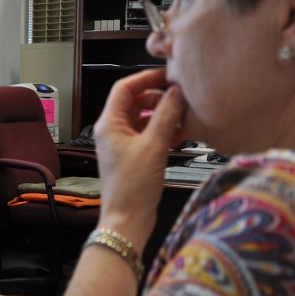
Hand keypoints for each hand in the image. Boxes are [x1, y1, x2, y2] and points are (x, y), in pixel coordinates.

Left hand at [93, 68, 185, 249]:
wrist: (127, 220)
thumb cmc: (132, 188)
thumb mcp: (154, 146)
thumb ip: (166, 116)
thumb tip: (177, 92)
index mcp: (109, 124)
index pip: (125, 88)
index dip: (146, 78)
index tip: (168, 76)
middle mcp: (113, 131)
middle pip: (137, 102)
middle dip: (160, 99)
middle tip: (181, 101)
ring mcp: (123, 144)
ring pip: (145, 119)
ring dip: (165, 117)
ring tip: (184, 120)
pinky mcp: (134, 156)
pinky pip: (149, 135)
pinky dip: (165, 132)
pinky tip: (181, 136)